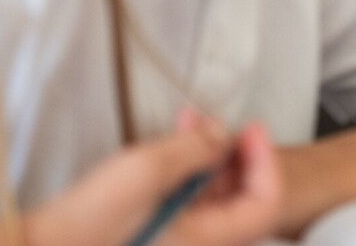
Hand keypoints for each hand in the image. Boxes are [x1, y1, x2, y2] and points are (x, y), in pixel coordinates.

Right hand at [23, 110, 280, 245]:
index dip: (265, 162)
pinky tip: (167, 146)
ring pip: (213, 198)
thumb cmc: (90, 218)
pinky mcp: (157, 236)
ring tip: (188, 122)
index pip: (265, 205)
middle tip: (215, 121)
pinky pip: (188, 204)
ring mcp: (177, 242)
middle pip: (243, 201)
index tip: (250, 127)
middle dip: (234, 153)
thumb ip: (195, 149)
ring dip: (208, 158)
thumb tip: (222, 137)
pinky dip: (186, 174)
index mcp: (206, 243)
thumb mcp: (147, 171)